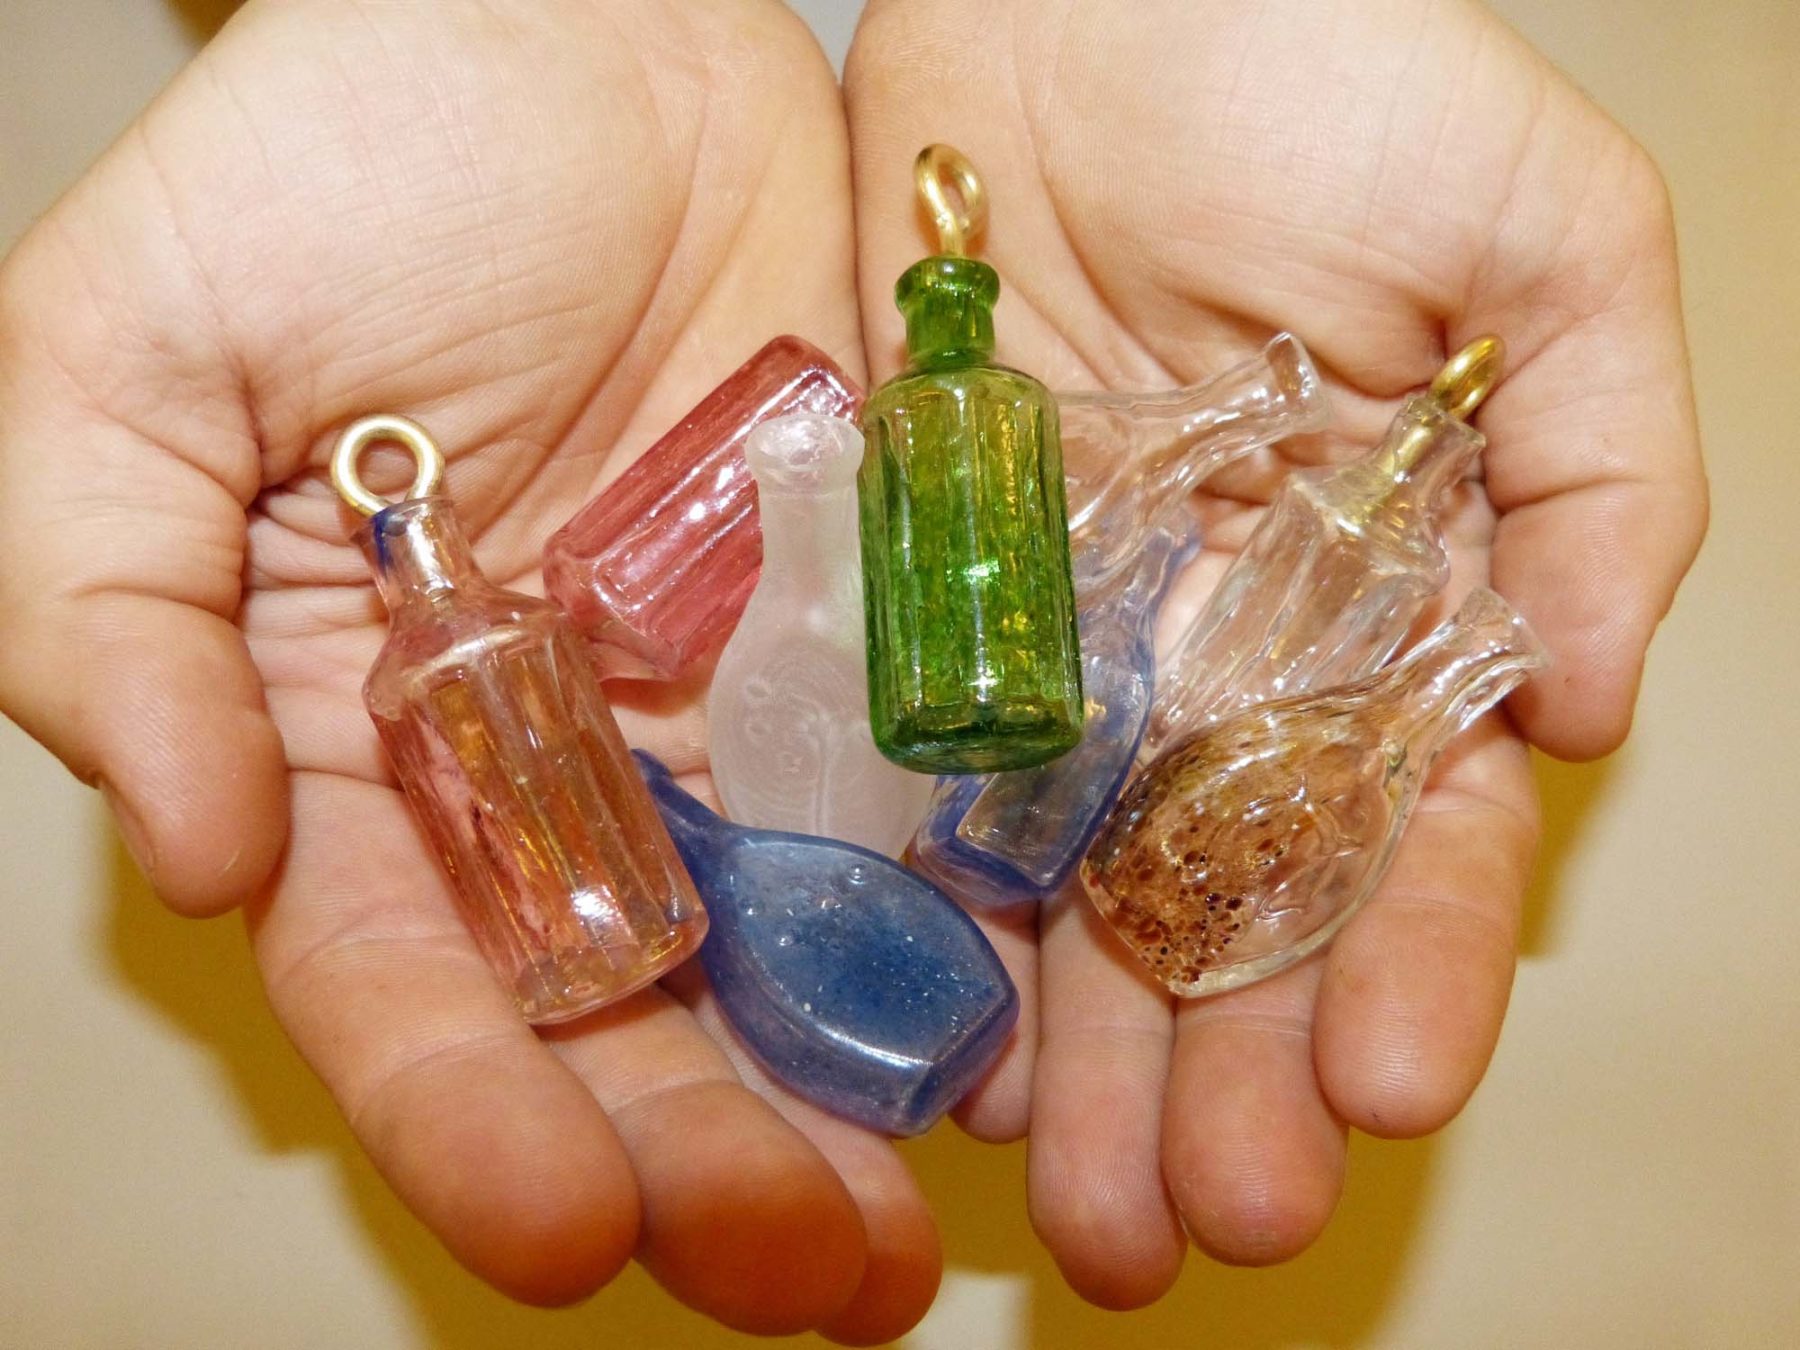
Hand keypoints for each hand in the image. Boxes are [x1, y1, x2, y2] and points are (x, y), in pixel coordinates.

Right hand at [0, 0, 936, 1338]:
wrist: (578, 22)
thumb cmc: (337, 157)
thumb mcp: (128, 359)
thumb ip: (106, 609)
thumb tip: (184, 855)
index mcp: (357, 742)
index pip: (405, 983)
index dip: (472, 1122)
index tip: (559, 1234)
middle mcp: (550, 765)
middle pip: (624, 1019)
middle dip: (706, 1162)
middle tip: (813, 1280)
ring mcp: (724, 713)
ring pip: (793, 955)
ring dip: (859, 1096)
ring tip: (932, 1224)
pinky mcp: (873, 639)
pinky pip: (931, 803)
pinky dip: (983, 922)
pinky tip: (1039, 1033)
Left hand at [845, 0, 1704, 1305]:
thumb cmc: (1327, 63)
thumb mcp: (1536, 236)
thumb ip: (1592, 466)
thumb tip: (1601, 698)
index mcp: (1383, 592)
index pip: (1409, 817)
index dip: (1409, 956)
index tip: (1395, 1083)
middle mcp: (1219, 648)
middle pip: (1228, 894)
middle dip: (1231, 1064)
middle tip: (1213, 1214)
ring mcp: (1061, 636)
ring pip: (1072, 878)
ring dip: (1082, 1047)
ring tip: (1081, 1202)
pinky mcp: (918, 594)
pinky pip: (918, 773)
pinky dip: (925, 909)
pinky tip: (930, 1040)